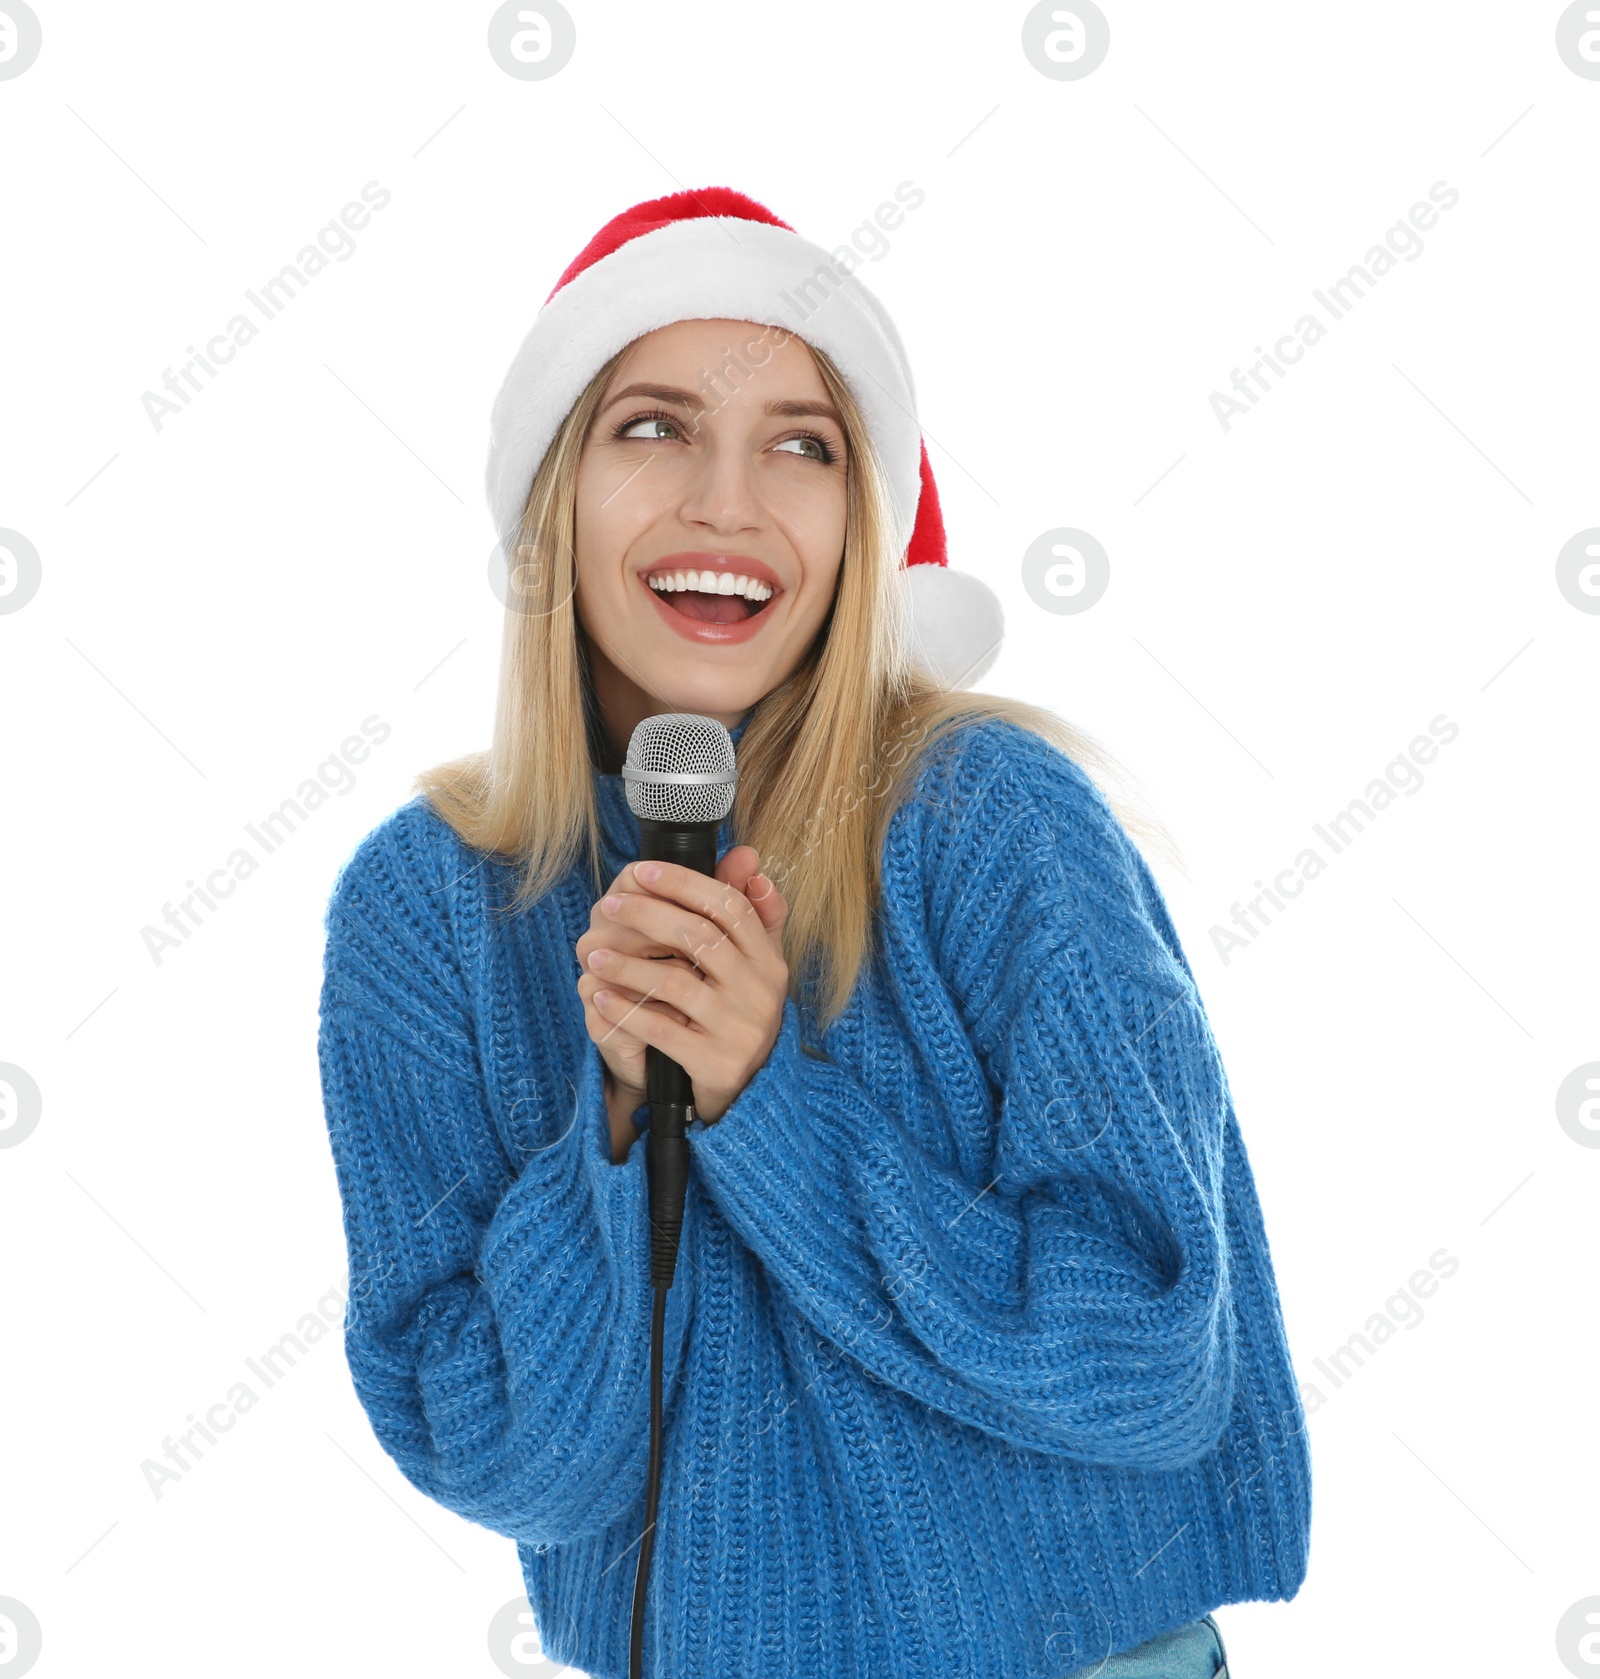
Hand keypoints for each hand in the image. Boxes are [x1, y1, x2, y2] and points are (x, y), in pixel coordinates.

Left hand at [575, 845, 788, 1124]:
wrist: (751, 1094)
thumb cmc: (739, 1015)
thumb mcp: (754, 965)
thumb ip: (751, 912)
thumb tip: (748, 858)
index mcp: (770, 961)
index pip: (730, 906)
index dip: (684, 883)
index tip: (642, 871)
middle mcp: (761, 992)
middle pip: (700, 937)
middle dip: (648, 915)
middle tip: (609, 905)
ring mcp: (740, 1030)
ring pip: (676, 983)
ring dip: (628, 965)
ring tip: (594, 954)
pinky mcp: (716, 1064)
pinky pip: (663, 1031)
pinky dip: (628, 1011)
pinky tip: (601, 996)